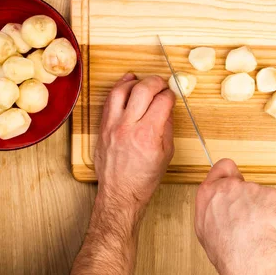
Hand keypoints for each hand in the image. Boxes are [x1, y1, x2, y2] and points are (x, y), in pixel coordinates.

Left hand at [93, 73, 174, 228]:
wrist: (120, 193)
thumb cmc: (144, 178)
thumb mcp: (167, 153)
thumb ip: (167, 126)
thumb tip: (167, 106)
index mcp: (148, 135)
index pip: (162, 101)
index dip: (170, 94)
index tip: (172, 94)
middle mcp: (128, 127)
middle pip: (142, 90)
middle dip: (156, 82)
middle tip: (162, 84)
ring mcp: (112, 126)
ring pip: (121, 90)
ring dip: (135, 81)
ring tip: (144, 81)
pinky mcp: (103, 127)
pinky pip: (109, 101)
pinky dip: (119, 89)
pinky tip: (127, 84)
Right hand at [195, 159, 275, 274]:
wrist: (249, 256)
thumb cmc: (226, 250)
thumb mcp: (205, 231)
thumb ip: (213, 211)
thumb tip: (219, 212)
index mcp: (209, 194)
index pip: (221, 168)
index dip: (229, 173)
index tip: (234, 178)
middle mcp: (229, 187)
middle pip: (242, 183)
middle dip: (247, 196)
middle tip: (249, 215)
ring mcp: (251, 189)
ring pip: (260, 196)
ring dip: (262, 208)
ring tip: (258, 230)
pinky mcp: (271, 195)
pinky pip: (275, 204)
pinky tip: (270, 231)